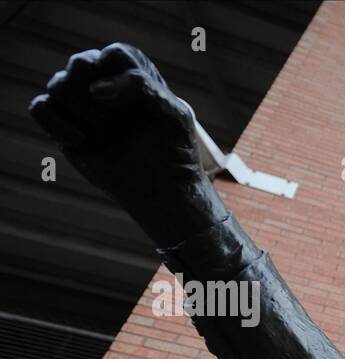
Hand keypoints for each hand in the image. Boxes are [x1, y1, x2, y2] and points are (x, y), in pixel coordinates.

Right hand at [29, 43, 224, 246]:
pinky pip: (39, 107)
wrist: (164, 189)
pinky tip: (80, 141)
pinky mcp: (64, 123)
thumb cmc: (175, 151)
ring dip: (81, 111)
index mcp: (134, 72)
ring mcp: (81, 101)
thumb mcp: (176, 117)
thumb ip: (143, 89)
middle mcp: (104, 80)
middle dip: (99, 98)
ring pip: (58, 84)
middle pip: (79, 64)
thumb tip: (95, 89)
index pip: (115, 55)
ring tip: (106, 133)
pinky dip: (54, 123)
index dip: (119, 79)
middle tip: (119, 124)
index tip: (132, 108)